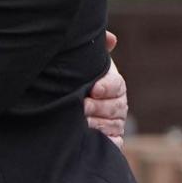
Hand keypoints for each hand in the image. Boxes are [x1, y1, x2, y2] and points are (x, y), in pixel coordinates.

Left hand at [85, 31, 126, 147]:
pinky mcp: (111, 139)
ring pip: (115, 124)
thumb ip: (94, 49)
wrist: (64, 101)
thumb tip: (111, 38)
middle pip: (117, 106)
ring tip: (83, 123)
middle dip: (99, 107)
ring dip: (100, 124)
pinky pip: (116, 144)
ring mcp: (116, 122)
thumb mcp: (82, 63)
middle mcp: (118, 103)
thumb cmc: (74, 78)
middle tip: (82, 106)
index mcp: (112, 83)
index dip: (107, 86)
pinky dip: (108, 143)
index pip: (116, 85)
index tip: (94, 89)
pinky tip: (95, 140)